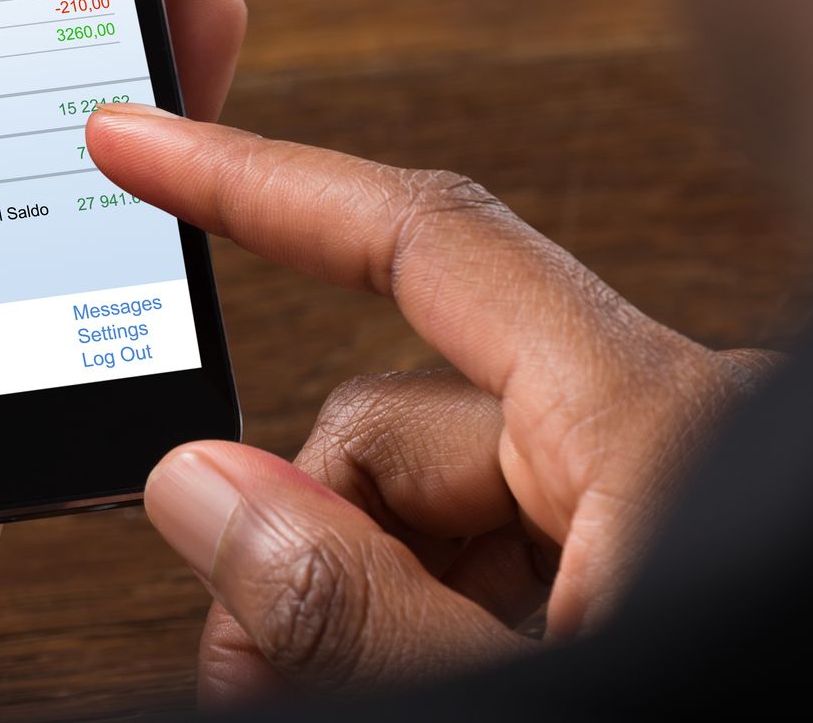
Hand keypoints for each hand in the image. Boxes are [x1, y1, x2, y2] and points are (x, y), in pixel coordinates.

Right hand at [84, 107, 774, 702]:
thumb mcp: (532, 700)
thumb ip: (358, 608)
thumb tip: (206, 492)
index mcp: (662, 424)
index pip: (428, 246)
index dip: (262, 184)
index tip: (142, 145)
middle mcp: (671, 437)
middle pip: (402, 425)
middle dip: (303, 538)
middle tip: (248, 669)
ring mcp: (670, 506)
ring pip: (438, 508)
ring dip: (359, 603)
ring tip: (331, 692)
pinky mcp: (666, 563)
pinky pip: (500, 556)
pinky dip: (433, 619)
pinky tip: (419, 682)